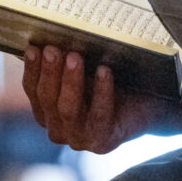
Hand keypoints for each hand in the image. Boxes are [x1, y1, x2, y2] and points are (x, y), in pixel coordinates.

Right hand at [21, 45, 176, 153]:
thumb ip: (65, 62)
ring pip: (67, 109)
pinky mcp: (102, 142)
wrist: (149, 105)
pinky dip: (101, 91)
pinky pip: (99, 114)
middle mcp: (58, 129)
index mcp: (46, 112)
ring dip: (70, 81)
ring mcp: (78, 139)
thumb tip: (46, 39)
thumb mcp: (86, 70)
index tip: (33, 48)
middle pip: (48, 99)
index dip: (32, 69)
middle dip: (49, 72)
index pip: (33, 90)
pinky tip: (104, 72)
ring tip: (75, 57)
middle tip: (53, 49)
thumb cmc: (113, 84)